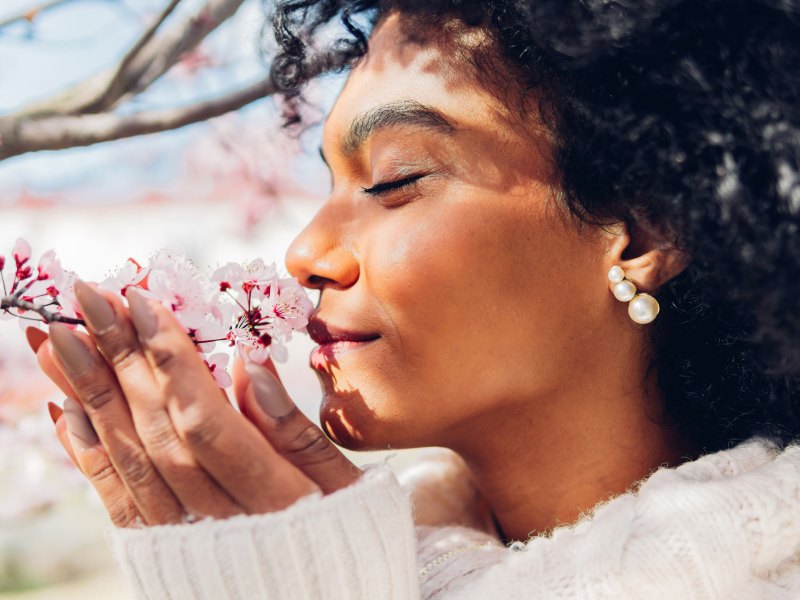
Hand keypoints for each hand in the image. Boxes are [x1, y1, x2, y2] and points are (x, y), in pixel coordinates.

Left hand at [27, 281, 361, 526]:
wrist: (321, 596)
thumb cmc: (342, 531)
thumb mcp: (342, 483)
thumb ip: (295, 432)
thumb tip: (253, 364)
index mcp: (271, 498)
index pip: (205, 419)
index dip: (170, 358)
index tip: (141, 299)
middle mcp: (218, 520)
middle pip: (158, 430)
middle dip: (119, 358)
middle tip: (86, 297)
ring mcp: (184, 537)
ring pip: (128, 458)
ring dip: (88, 394)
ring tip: (58, 339)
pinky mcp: (160, 549)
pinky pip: (116, 500)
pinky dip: (87, 452)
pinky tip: (65, 407)